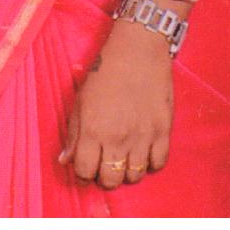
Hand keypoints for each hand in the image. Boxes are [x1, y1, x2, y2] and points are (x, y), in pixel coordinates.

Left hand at [59, 19, 173, 187]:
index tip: (87, 164)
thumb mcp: (81, 99)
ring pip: (135, 176)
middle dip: (105, 176)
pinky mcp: (163, 129)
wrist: (138, 48)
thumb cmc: (105, 70)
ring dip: (127, 170)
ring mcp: (143, 135)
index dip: (84, 173)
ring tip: (125, 155)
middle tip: (106, 161)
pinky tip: (144, 149)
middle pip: (111, 180)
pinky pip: (158, 164)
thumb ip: (73, 133)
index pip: (85, 172)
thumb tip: (65, 160)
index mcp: (93, 129)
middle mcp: (118, 137)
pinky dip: (151, 162)